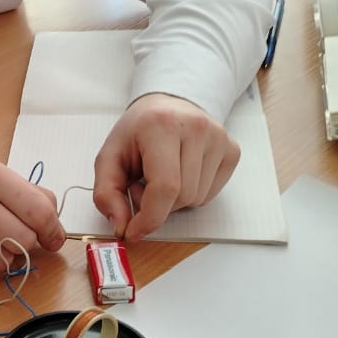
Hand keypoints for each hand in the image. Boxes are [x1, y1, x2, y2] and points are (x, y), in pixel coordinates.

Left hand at [93, 94, 240, 240]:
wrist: (168, 105)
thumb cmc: (137, 132)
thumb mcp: (109, 157)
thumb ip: (106, 194)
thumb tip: (121, 226)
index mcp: (162, 126)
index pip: (165, 187)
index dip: (149, 217)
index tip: (133, 232)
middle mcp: (196, 128)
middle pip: (181, 197)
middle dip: (157, 204)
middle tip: (142, 183)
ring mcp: (219, 139)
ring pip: (196, 200)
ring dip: (174, 200)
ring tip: (161, 175)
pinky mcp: (231, 150)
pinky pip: (210, 195)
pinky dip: (191, 194)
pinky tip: (181, 173)